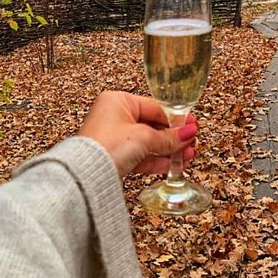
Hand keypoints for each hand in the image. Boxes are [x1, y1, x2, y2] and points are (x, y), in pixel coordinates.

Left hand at [78, 91, 197, 177]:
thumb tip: (188, 132)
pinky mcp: (114, 156)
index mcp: (118, 101)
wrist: (85, 176)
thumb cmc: (106, 147)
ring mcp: (113, 137)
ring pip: (148, 142)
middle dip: (174, 137)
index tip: (191, 126)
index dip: (176, 118)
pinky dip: (156, 160)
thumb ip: (168, 137)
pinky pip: (140, 156)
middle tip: (191, 142)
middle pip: (152, 125)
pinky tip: (172, 165)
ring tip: (186, 156)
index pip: (155, 107)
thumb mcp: (144, 138)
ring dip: (168, 150)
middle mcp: (114, 116)